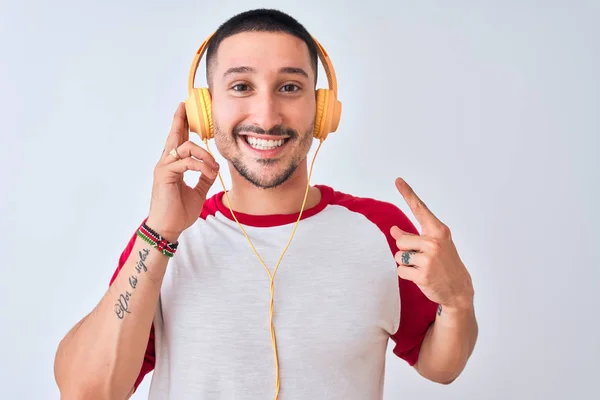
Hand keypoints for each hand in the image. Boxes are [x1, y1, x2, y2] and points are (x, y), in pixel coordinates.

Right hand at [145, 102, 219, 241]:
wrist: (168, 227)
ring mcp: (164, 167)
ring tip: (214, 167)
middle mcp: (166, 163)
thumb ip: (204, 178)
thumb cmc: (179, 212)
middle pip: (174, 137)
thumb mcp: (198, 192)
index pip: (178, 142)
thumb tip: (213, 169)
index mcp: (173, 166)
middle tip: (184, 106)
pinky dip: (201, 166)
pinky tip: (210, 173)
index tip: (184, 111)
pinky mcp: (165, 174)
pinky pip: (186, 162)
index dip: (181, 126)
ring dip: (204, 155)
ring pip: (185, 148)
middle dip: (180, 120)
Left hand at [390, 178, 473, 311]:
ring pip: (399, 256)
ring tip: (422, 267)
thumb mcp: (434, 245)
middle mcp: (434, 242)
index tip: (398, 180)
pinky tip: (421, 277)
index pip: (420, 209)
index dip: (408, 194)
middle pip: (400, 239)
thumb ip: (414, 236)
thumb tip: (393, 229)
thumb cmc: (444, 264)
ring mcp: (429, 259)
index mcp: (438, 231)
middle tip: (421, 258)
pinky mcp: (423, 275)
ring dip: (406, 263)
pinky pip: (401, 270)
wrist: (458, 289)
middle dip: (405, 249)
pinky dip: (407, 275)